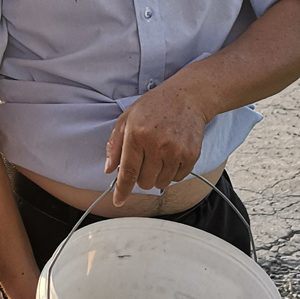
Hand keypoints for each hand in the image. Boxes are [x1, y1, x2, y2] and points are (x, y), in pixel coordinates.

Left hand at [105, 80, 208, 206]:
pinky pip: (177, 178)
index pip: (128, 172)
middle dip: (141, 176)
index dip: (122, 190)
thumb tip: (108, 170)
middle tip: (146, 159)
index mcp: (137, 135)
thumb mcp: (126, 119)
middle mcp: (157, 144)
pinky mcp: (191, 155)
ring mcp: (176, 151)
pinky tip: (172, 154)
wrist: (187, 97)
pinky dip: (172, 172)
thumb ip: (114, 145)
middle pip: (144, 182)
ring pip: (161, 183)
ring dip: (158, 175)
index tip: (118, 201)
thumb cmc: (154, 107)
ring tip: (160, 154)